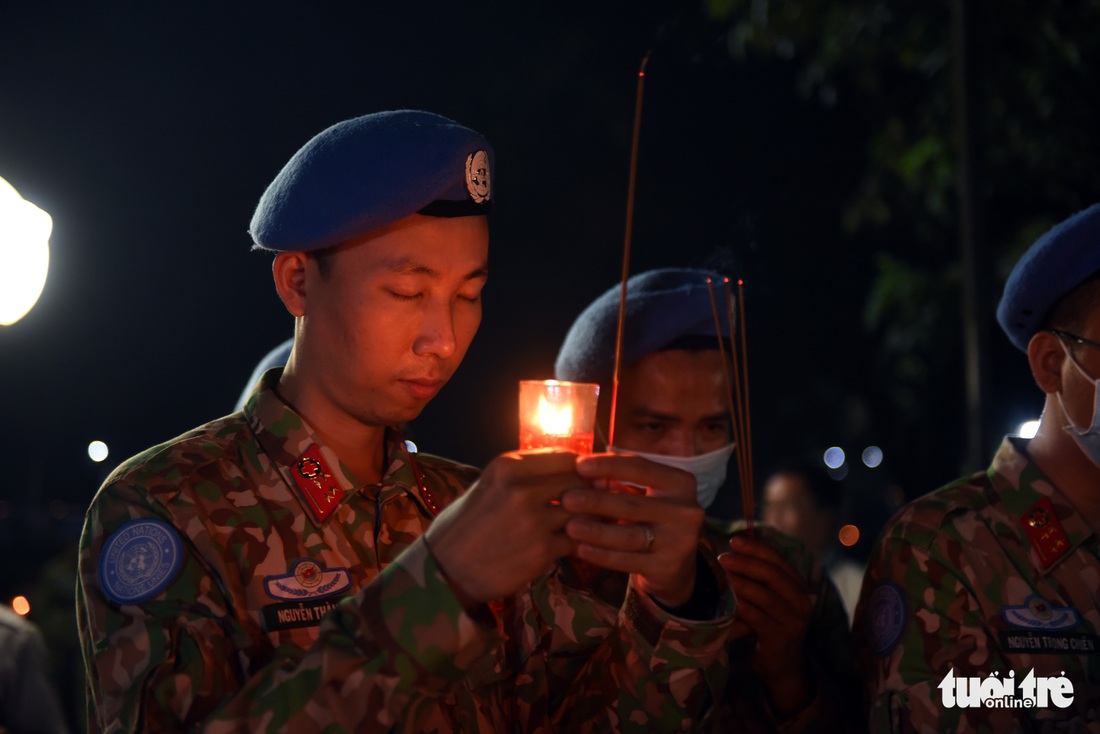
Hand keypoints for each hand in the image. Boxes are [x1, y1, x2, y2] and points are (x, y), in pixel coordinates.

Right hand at [425, 450, 582, 605]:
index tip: (585, 474)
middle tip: (593, 499)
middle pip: (579, 480)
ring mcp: (535, 521)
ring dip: (586, 517)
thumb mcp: (488, 484)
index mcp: (508, 466)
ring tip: (585, 521)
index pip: (565, 456)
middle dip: (589, 489)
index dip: (581, 465)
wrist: (446, 571)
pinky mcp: (542, 551)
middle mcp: (523, 489)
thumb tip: (565, 465)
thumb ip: (524, 474)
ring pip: (583, 511)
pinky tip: (567, 542)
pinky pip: (576, 540)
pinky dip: (575, 542)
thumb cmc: (465, 525)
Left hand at [559, 453, 703, 606]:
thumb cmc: (651, 519)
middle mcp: (686, 510)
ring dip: (596, 531)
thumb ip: (618, 482)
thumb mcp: (643, 495)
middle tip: (566, 498)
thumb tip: (583, 472)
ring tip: (569, 526)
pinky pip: (628, 561)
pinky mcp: (667, 568)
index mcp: (680, 483)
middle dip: (596, 501)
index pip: (641, 468)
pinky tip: (580, 549)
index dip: (608, 465)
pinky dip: (602, 555)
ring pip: (630, 535)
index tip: (578, 466)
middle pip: (632, 503)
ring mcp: (679, 541)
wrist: (676, 565)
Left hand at [718, 535, 814, 716]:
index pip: (778, 560)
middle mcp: (801, 600)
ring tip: (723, 576)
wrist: (780, 665)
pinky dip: (742, 607)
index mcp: (798, 585)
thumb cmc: (768, 625)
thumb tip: (730, 550)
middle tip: (724, 558)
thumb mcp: (766, 598)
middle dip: (747, 563)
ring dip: (742, 584)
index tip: (734, 541)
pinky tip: (729, 601)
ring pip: (765, 595)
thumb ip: (756, 578)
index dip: (756, 548)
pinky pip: (759, 618)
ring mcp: (794, 620)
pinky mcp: (782, 637)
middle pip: (773, 575)